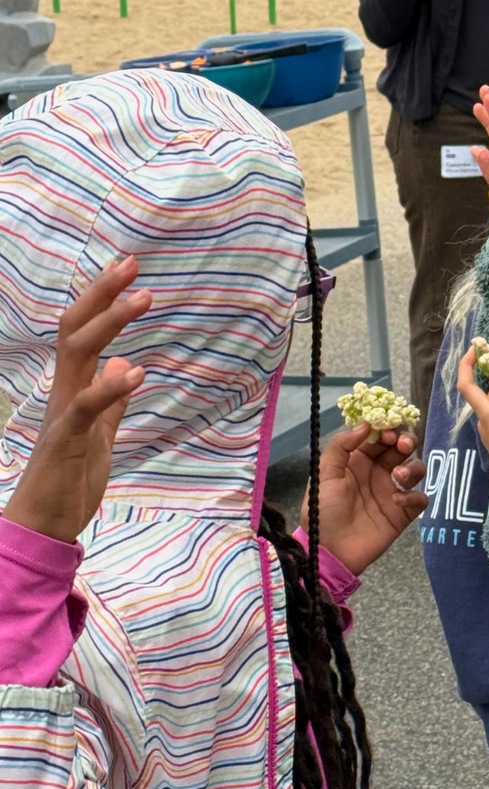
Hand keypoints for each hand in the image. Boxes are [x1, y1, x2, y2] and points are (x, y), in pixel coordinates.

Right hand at [3, 256, 150, 542]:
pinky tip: (135, 373)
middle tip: (130, 265)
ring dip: (109, 324)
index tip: (128, 271)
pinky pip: (85, 407)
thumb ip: (111, 401)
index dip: (103, 300)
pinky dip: (109, 387)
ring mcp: (62, 413)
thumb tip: (126, 367)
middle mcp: (63, 392)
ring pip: (77, 355)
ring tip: (141, 300)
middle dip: (102, 295)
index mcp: (73, 388)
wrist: (47, 523)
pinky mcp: (65, 439)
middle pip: (76, 330)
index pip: (83, 333)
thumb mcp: (102, 432)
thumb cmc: (70, 478)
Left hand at [301, 422, 426, 576]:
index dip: (387, 429)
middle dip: (406, 441)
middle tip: (402, 445)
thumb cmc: (322, 511)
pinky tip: (397, 502)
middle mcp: (378, 472)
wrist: (330, 551)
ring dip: (412, 467)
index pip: (380, 436)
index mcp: (358, 460)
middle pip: (402, 448)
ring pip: (416, 469)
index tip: (387, 432)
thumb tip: (365, 424)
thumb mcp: (323, 474)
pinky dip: (414, 496)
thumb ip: (341, 446)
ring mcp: (392, 492)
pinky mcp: (403, 513)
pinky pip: (420, 498)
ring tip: (398, 476)